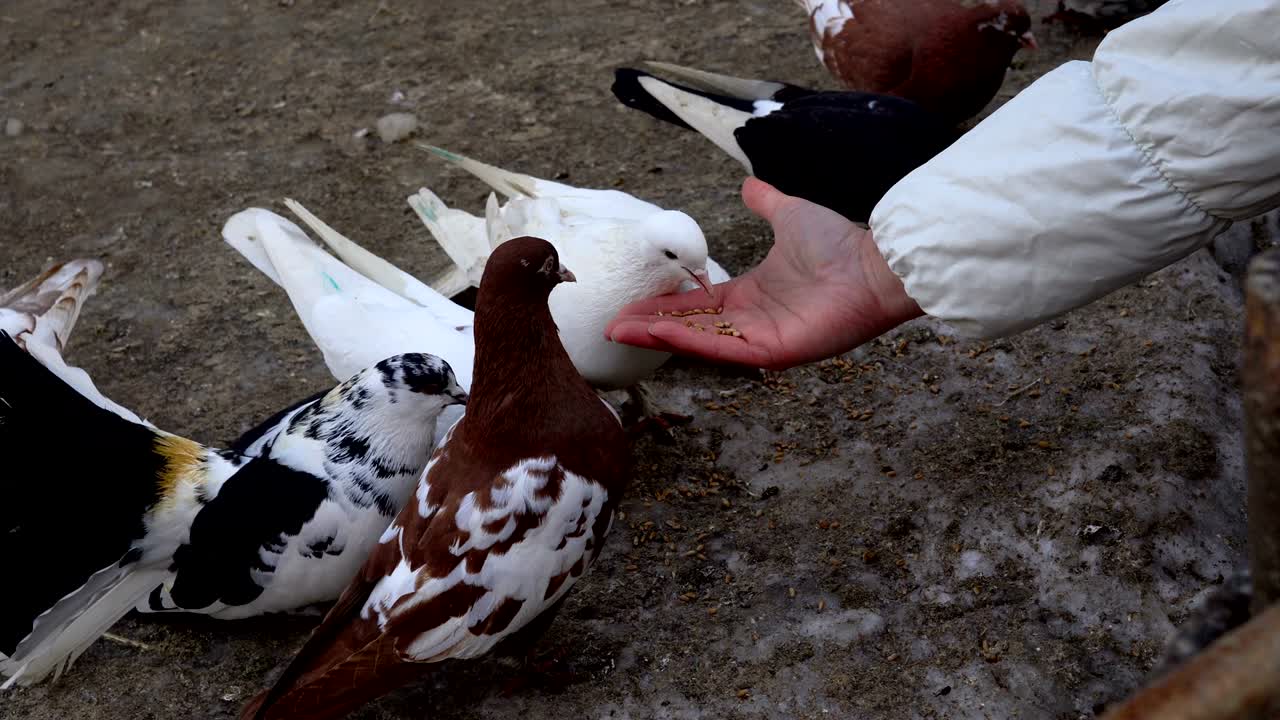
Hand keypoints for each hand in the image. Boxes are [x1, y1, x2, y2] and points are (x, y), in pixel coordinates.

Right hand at [605, 177, 921, 370]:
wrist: (875, 262)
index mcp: (753, 295)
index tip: (629, 304)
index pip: (697, 306)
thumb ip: (767, 204)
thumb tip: (749, 185)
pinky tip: (657, 333)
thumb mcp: (790, 215)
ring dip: (659, 337)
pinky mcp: (774, 352)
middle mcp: (753, 321)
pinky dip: (689, 343)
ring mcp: (762, 339)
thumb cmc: (840, 243)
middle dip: (650, 326)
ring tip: (621, 330)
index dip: (663, 306)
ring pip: (699, 341)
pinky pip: (724, 350)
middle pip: (690, 327)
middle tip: (611, 324)